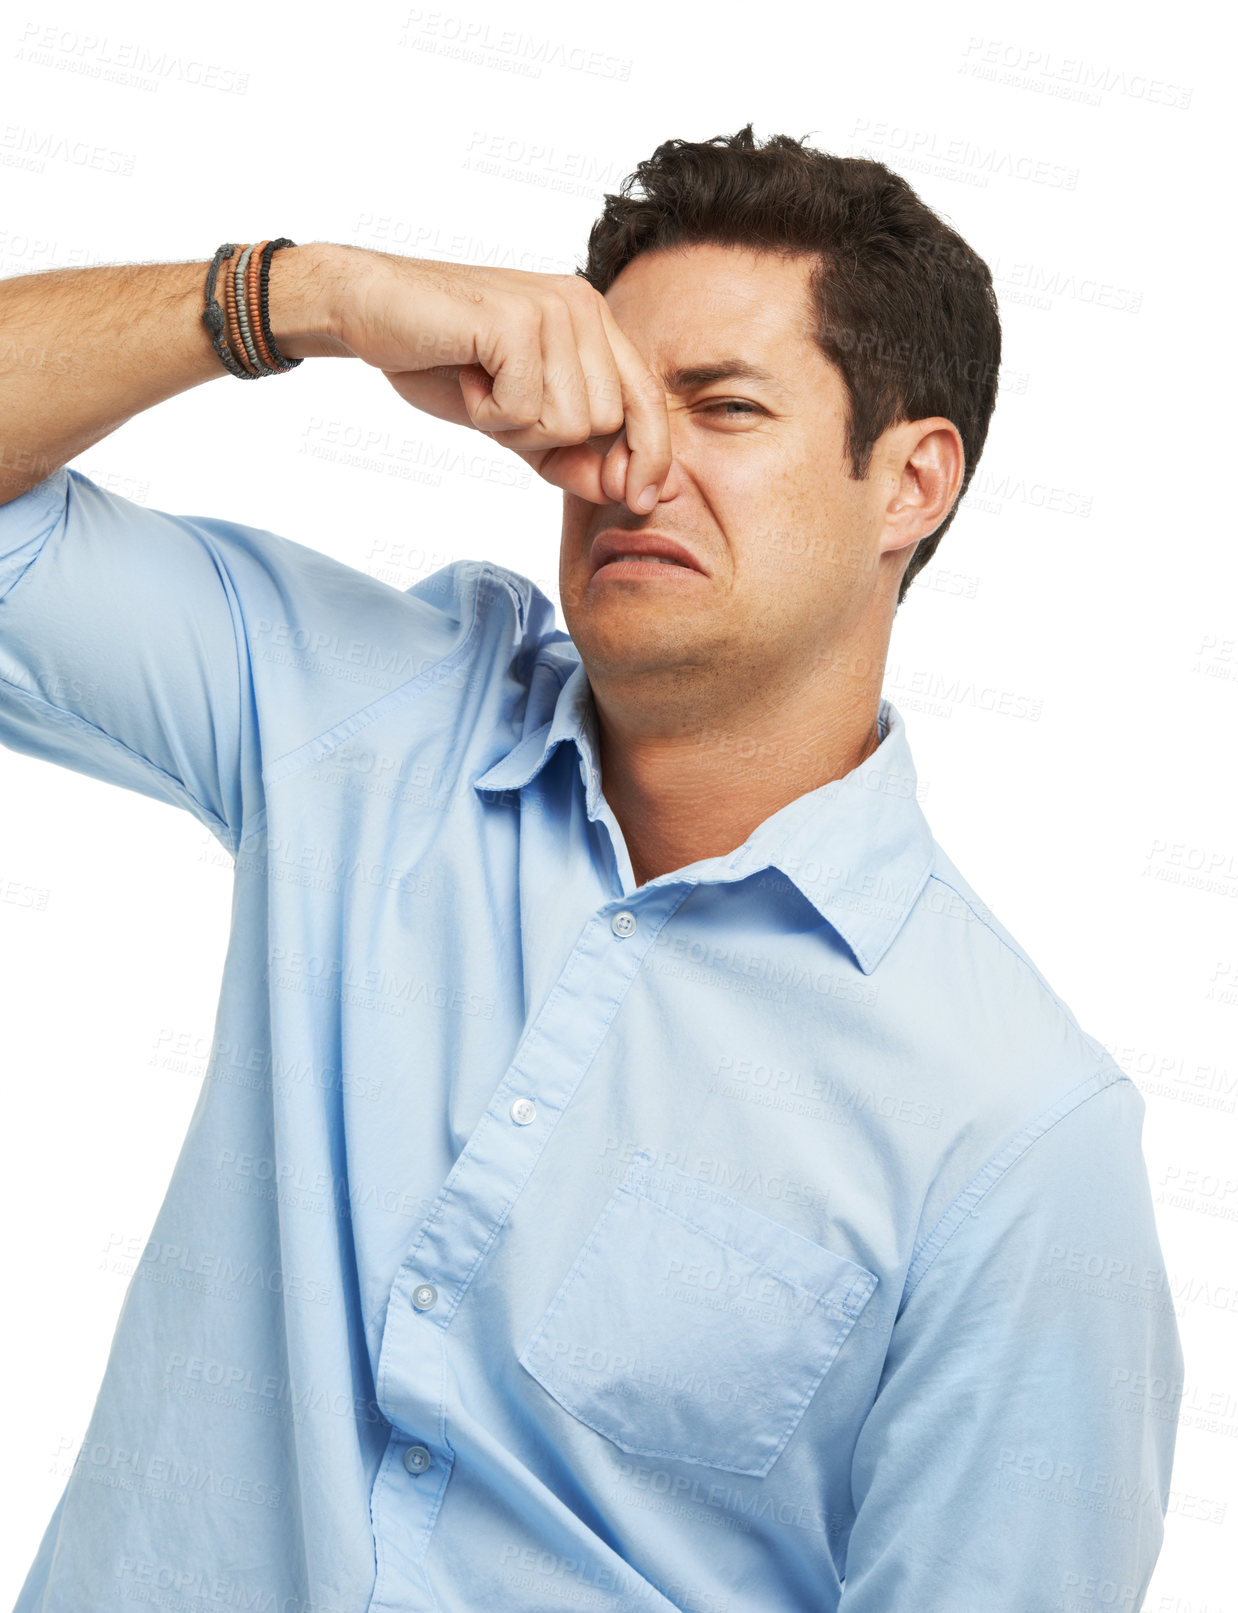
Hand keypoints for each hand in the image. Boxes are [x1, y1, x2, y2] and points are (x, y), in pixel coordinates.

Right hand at [335, 251, 671, 513]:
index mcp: (593, 323)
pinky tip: (465, 375)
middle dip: (548, 439)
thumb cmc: (443, 362)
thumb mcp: (517, 423)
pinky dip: (486, 413)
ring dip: (513, 426)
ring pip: (569, 422)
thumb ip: (571, 456)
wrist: (369, 309)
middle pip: (605, 422)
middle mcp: (583, 307)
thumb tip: (624, 492)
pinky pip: (524, 410)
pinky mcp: (518, 320)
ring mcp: (553, 308)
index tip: (641, 499)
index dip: (650, 454)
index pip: (646, 399)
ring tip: (480, 385)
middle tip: (498, 403)